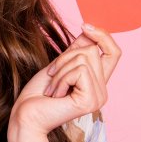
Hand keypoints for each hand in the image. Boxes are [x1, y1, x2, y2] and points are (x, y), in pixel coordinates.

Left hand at [8, 23, 121, 139]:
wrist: (26, 116)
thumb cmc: (38, 93)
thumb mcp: (60, 64)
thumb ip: (77, 49)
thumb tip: (89, 29)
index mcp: (98, 83)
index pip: (114, 52)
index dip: (103, 35)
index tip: (85, 26)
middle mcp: (103, 91)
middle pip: (93, 50)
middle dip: (66, 57)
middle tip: (52, 76)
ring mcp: (99, 97)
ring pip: (85, 58)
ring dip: (61, 69)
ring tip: (53, 88)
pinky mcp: (91, 101)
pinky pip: (79, 70)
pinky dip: (61, 78)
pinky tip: (55, 95)